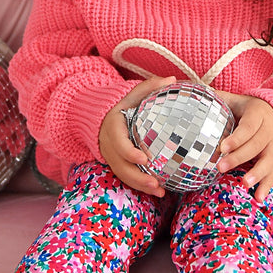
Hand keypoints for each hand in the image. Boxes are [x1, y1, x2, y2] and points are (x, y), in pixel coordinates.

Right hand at [98, 75, 175, 196]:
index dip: (129, 153)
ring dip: (140, 186)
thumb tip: (172, 80)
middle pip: (121, 166)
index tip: (145, 159)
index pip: (119, 143)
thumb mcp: (132, 93)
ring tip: (160, 191)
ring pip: (124, 175)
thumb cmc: (122, 103)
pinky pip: (127, 178)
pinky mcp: (117, 164)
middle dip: (138, 177)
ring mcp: (112, 157)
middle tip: (156, 183)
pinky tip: (158, 192)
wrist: (100, 116)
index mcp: (113, 127)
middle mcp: (110, 145)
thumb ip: (150, 86)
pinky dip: (141, 186)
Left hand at [215, 92, 272, 202]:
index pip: (248, 127)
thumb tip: (189, 91)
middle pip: (256, 145)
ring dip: (257, 173)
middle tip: (221, 167)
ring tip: (244, 184)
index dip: (237, 138)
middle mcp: (269, 130)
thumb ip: (217, 98)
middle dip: (239, 157)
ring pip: (268, 161)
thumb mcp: (235, 99)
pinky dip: (266, 186)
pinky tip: (258, 198)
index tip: (222, 147)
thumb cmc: (246, 108)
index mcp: (258, 114)